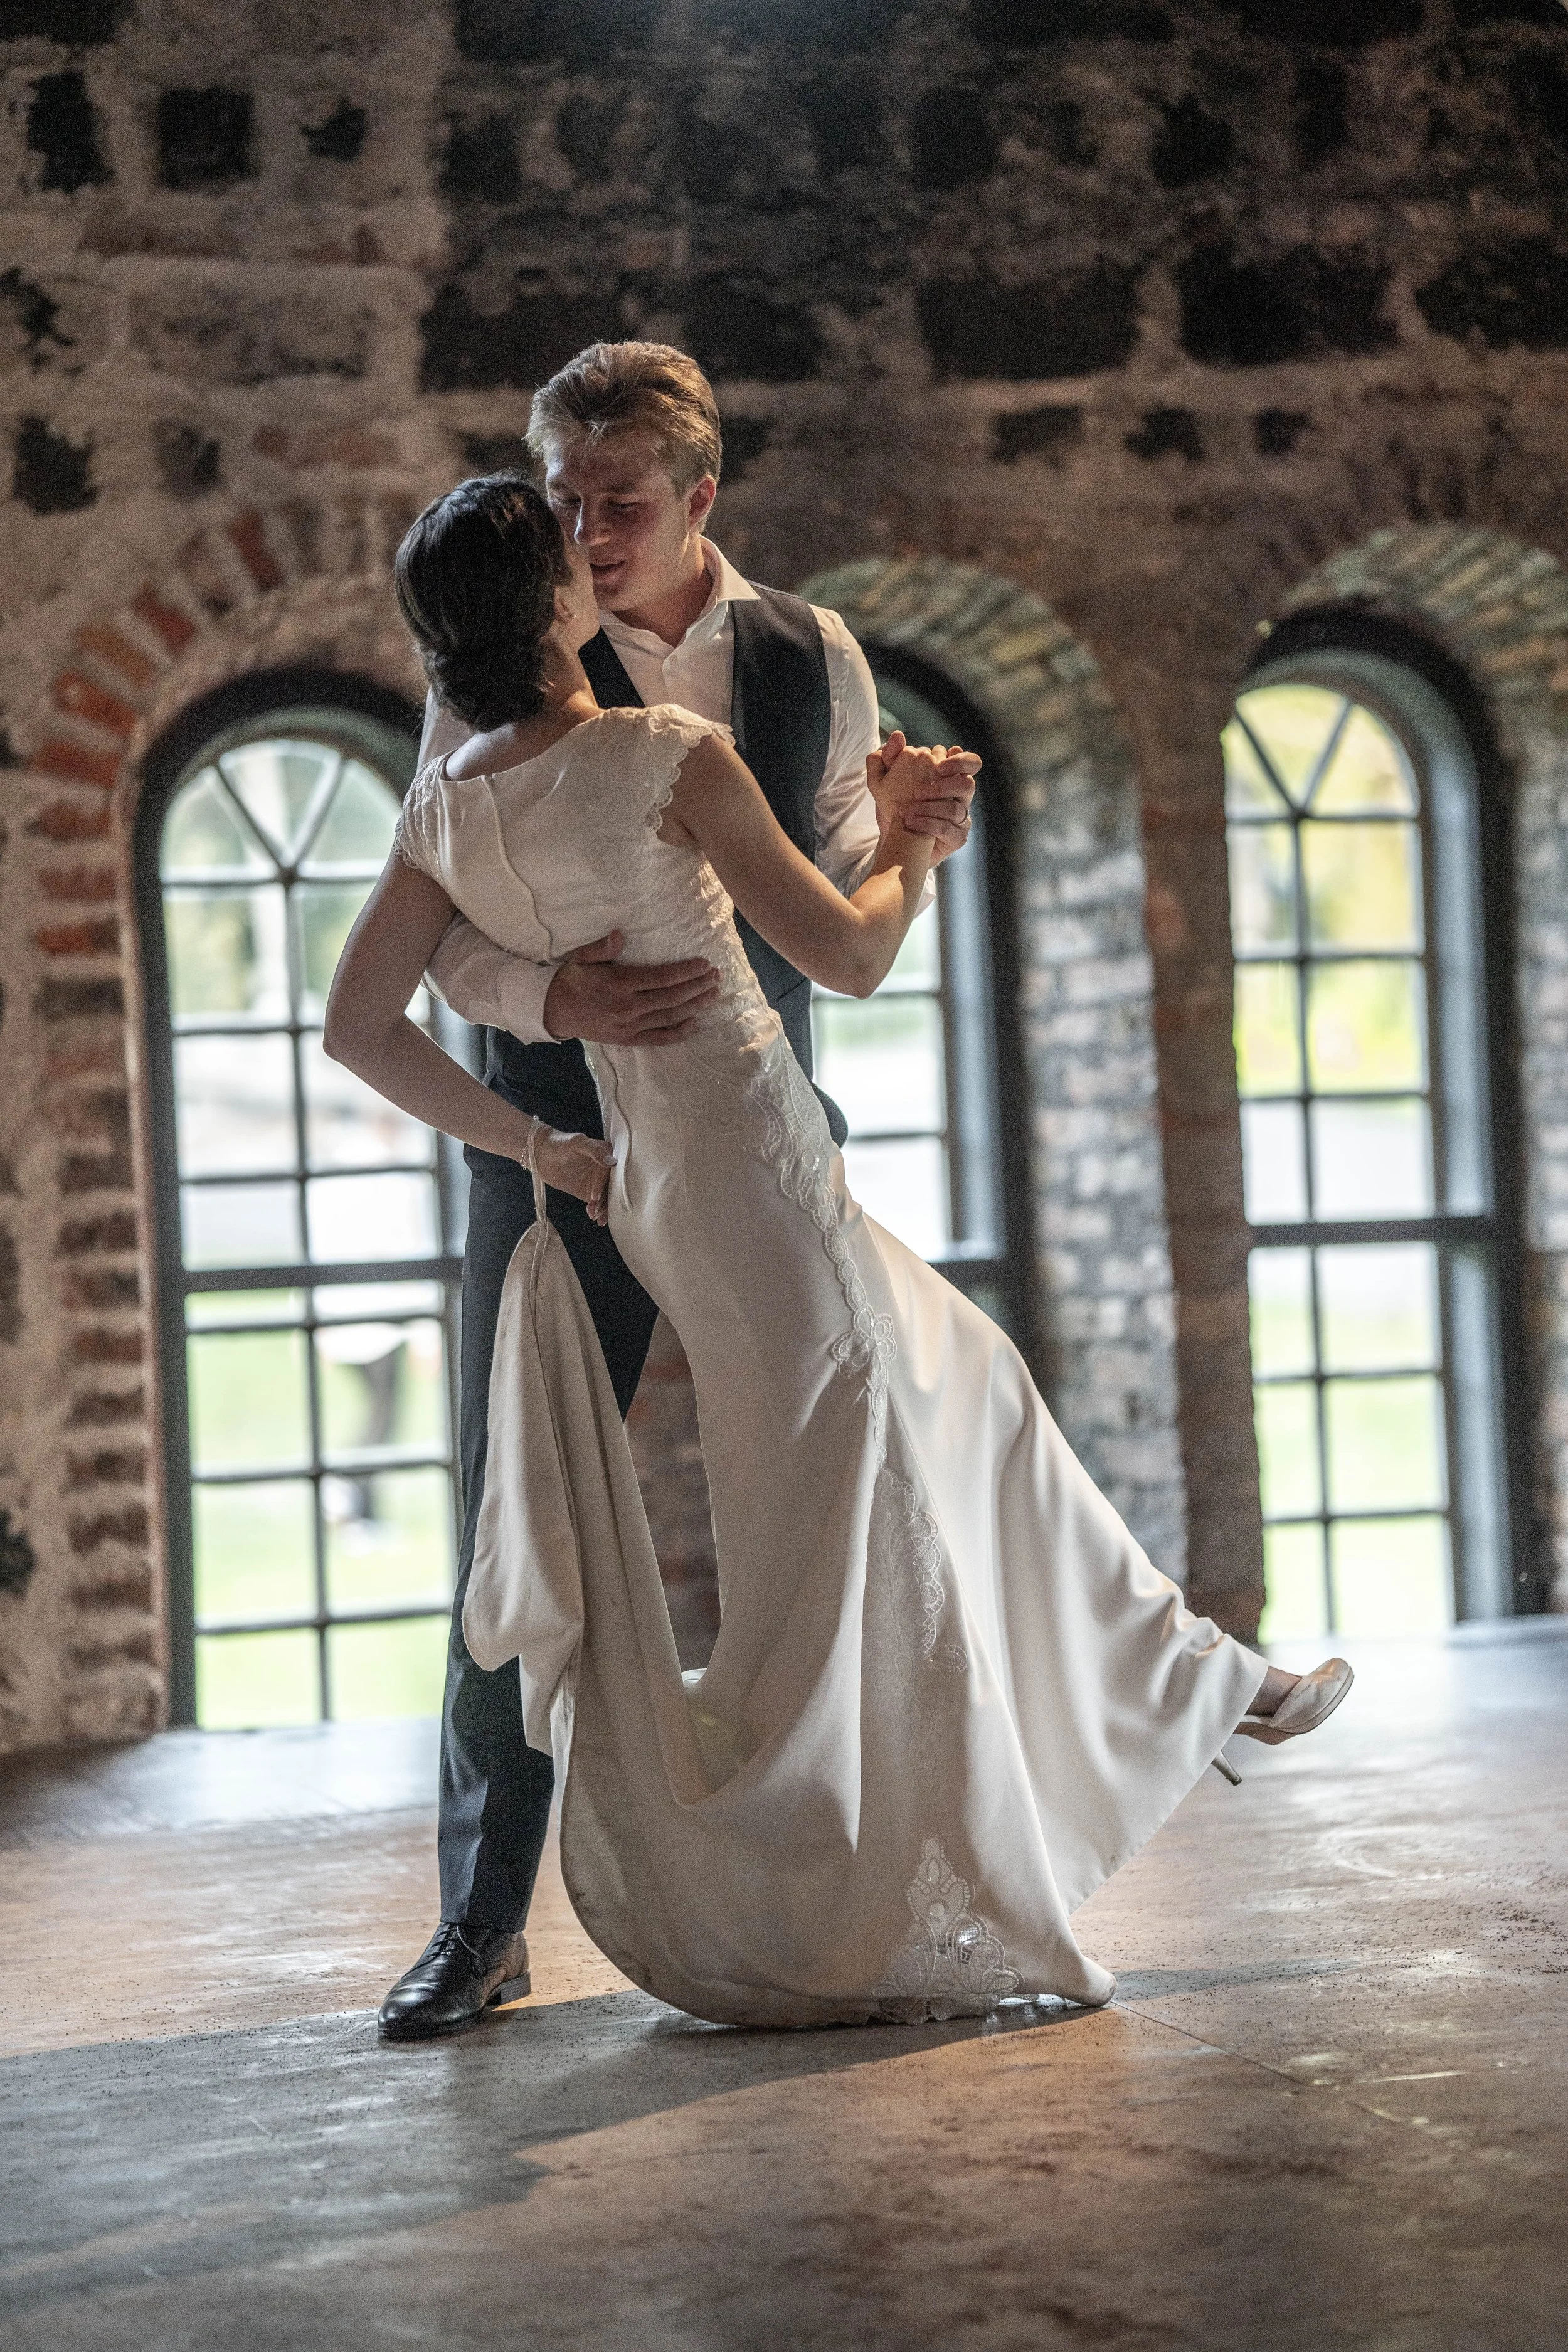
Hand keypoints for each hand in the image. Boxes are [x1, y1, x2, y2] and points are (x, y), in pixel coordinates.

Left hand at [530, 1124, 614, 1225]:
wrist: (540, 1154)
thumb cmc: (559, 1143)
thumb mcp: (577, 1142)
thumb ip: (595, 1151)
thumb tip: (612, 1162)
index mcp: (606, 1153)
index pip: (612, 1172)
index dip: (607, 1185)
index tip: (596, 1196)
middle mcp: (604, 1169)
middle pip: (613, 1186)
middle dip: (609, 1201)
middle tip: (602, 1213)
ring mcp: (596, 1181)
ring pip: (605, 1197)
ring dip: (603, 1208)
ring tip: (597, 1217)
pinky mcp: (587, 1191)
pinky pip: (595, 1203)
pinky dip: (595, 1210)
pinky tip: (591, 1214)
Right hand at [543, 931, 721, 1044]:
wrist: (554, 1013)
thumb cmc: (571, 981)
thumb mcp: (581, 958)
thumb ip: (602, 948)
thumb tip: (620, 935)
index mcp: (620, 984)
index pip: (662, 978)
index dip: (686, 972)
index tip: (704, 964)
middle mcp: (629, 1007)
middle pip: (672, 997)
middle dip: (698, 986)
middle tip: (716, 977)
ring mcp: (630, 1026)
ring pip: (670, 1017)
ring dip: (695, 1006)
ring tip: (714, 995)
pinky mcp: (629, 1039)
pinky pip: (659, 1038)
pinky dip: (679, 1032)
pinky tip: (695, 1023)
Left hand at [866, 730, 978, 867]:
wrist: (892, 838)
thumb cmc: (894, 805)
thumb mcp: (883, 781)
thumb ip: (889, 757)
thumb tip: (898, 735)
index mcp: (948, 777)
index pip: (969, 762)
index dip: (959, 761)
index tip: (938, 767)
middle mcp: (958, 796)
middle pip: (969, 783)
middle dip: (947, 784)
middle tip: (919, 790)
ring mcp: (960, 817)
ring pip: (958, 808)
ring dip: (932, 807)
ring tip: (908, 808)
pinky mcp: (957, 837)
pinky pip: (950, 830)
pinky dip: (927, 825)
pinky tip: (909, 822)